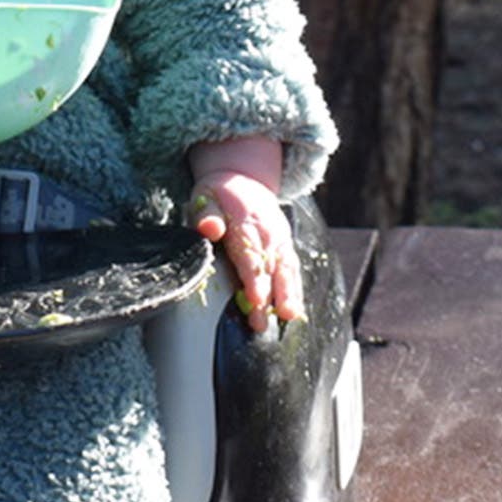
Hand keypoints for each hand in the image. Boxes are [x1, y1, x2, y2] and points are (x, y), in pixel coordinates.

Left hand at [188, 169, 300, 334]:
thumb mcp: (206, 197)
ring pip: (287, 269)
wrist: (244, 179)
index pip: (250, 254)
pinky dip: (295, 289)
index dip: (254, 279)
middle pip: (269, 268)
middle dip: (270, 296)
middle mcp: (268, 233)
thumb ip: (207, 215)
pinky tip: (294, 311)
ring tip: (289, 316)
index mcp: (246, 222)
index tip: (256, 299)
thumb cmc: (219, 195)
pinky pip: (293, 269)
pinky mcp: (286, 247)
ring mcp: (280, 240)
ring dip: (288, 294)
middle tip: (262, 322)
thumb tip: (210, 228)